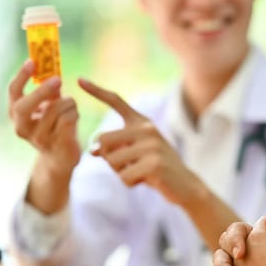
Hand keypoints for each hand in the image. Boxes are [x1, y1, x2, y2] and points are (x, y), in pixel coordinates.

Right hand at [8, 60, 80, 174]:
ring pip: (53, 111)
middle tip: (57, 79)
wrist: (61, 158)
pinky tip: (75, 116)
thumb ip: (49, 90)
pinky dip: (74, 113)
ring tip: (71, 104)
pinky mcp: (56, 146)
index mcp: (17, 114)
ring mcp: (38, 139)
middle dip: (40, 92)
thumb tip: (52, 66)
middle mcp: (22, 128)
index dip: (21, 76)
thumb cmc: (55, 126)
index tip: (32, 61)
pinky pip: (67, 121)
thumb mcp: (49, 105)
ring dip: (67, 102)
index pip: (13, 93)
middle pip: (23, 107)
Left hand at [78, 78, 201, 205]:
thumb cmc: (156, 169)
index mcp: (142, 122)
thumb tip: (92, 151)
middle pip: (104, 140)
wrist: (185, 185)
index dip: (97, 91)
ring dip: (120, 173)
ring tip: (140, 173)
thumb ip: (115, 148)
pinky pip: (124, 177)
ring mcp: (152, 146)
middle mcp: (147, 129)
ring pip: (112, 161)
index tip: (80, 80)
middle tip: (127, 166)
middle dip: (108, 158)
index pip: (116, 102)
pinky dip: (130, 183)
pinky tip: (146, 181)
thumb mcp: (136, 154)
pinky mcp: (154, 164)